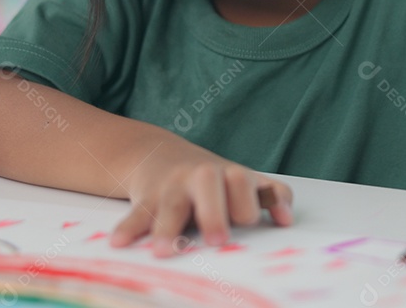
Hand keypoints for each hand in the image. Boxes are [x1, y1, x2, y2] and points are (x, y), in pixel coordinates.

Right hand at [110, 137, 292, 257]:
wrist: (160, 154)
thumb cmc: (212, 178)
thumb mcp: (243, 180)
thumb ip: (271, 195)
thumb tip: (286, 220)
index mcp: (229, 174)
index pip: (243, 186)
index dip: (245, 204)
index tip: (247, 221)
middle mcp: (200, 176)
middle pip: (208, 186)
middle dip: (213, 212)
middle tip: (218, 239)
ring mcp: (172, 186)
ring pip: (170, 205)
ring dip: (166, 228)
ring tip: (164, 252)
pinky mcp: (146, 197)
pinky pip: (136, 214)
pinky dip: (128, 228)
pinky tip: (119, 243)